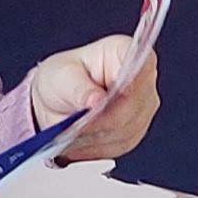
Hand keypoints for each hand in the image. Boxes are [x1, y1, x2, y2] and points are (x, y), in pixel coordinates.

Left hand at [25, 36, 163, 160]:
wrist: (56, 103)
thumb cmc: (62, 79)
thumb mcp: (62, 76)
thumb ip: (80, 88)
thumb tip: (97, 101)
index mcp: (125, 52)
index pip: (141, 65)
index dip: (131, 82)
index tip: (110, 97)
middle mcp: (141, 79)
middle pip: (136, 104)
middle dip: (105, 118)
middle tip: (79, 124)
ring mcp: (142, 107)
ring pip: (128, 128)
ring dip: (99, 134)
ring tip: (74, 133)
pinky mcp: (135, 131)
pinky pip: (121, 144)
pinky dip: (98, 146)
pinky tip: (81, 140)